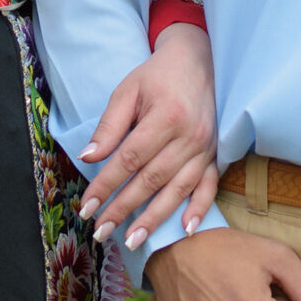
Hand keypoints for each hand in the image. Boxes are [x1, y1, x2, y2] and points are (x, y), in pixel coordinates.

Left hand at [75, 23, 218, 247]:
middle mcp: (189, 136)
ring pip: (178, 189)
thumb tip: (88, 158)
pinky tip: (186, 230)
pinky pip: (209, 186)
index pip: (129, 159)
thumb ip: (110, 126)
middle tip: (100, 231)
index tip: (86, 207)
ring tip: (132, 240)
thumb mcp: (127, 91)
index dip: (106, 186)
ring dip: (155, 219)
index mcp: (165, 117)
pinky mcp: (215, 154)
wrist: (197, 60)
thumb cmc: (157, 75)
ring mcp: (205, 147)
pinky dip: (199, 208)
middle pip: (151, 180)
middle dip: (124, 209)